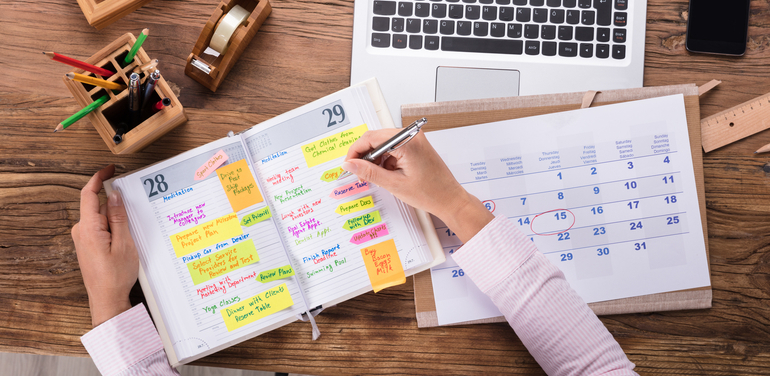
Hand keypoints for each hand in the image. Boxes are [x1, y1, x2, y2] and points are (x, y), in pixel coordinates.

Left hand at [71, 165, 138, 326]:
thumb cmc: (115, 276)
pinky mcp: (87, 245)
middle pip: (98, 206)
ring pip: (101, 218)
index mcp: (88, 228)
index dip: (98, 178)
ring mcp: (83, 239)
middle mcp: (81, 231)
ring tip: (129, 236)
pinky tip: (124, 240)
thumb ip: (118, 217)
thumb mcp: (124, 243)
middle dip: (115, 206)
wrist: (107, 299)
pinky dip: (112, 228)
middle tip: (132, 214)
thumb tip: (114, 196)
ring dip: (115, 220)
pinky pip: (100, 228)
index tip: (109, 169)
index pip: (89, 194)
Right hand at [342, 129, 493, 242]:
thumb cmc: (430, 193)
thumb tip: (350, 164)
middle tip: (359, 173)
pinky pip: (393, 148)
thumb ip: (369, 172)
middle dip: (365, 156)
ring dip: (375, 159)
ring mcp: (414, 140)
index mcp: (407, 142)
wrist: (450, 199)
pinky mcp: (415, 146)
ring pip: (383, 144)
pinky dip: (386, 160)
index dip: (355, 151)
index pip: (371, 138)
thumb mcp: (394, 184)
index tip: (348, 165)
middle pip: (376, 138)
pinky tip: (387, 174)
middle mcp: (411, 136)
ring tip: (376, 177)